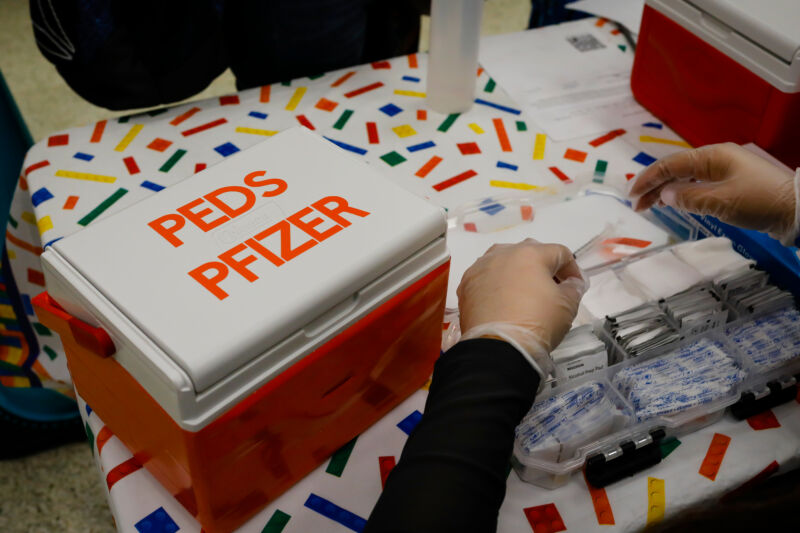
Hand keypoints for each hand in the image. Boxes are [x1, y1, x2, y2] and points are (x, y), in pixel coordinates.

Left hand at [456, 240, 585, 377]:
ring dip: (516, 273)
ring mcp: (480, 268)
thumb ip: (573, 288)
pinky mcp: (466, 285)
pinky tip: (502, 302)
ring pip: (503, 262)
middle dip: (543, 268)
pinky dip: (496, 285)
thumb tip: (570, 283)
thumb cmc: (537, 323)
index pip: (559, 253)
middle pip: (529, 253)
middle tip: (551, 288)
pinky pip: (486, 278)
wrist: (498, 348)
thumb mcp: (567, 306)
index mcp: (530, 253)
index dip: (572, 269)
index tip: (575, 285)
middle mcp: (502, 253)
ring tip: (524, 293)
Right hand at [628, 143, 796, 239]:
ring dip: (666, 190)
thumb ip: (689, 198)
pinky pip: (697, 183)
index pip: (670, 165)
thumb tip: (665, 195)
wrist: (796, 209)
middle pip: (676, 169)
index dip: (648, 179)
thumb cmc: (760, 201)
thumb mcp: (722, 202)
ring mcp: (724, 170)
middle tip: (637, 205)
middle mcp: (716, 159)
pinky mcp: (730, 182)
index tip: (632, 194)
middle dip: (654, 185)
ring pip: (686, 176)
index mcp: (712, 156)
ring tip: (650, 205)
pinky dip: (682, 192)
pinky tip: (674, 201)